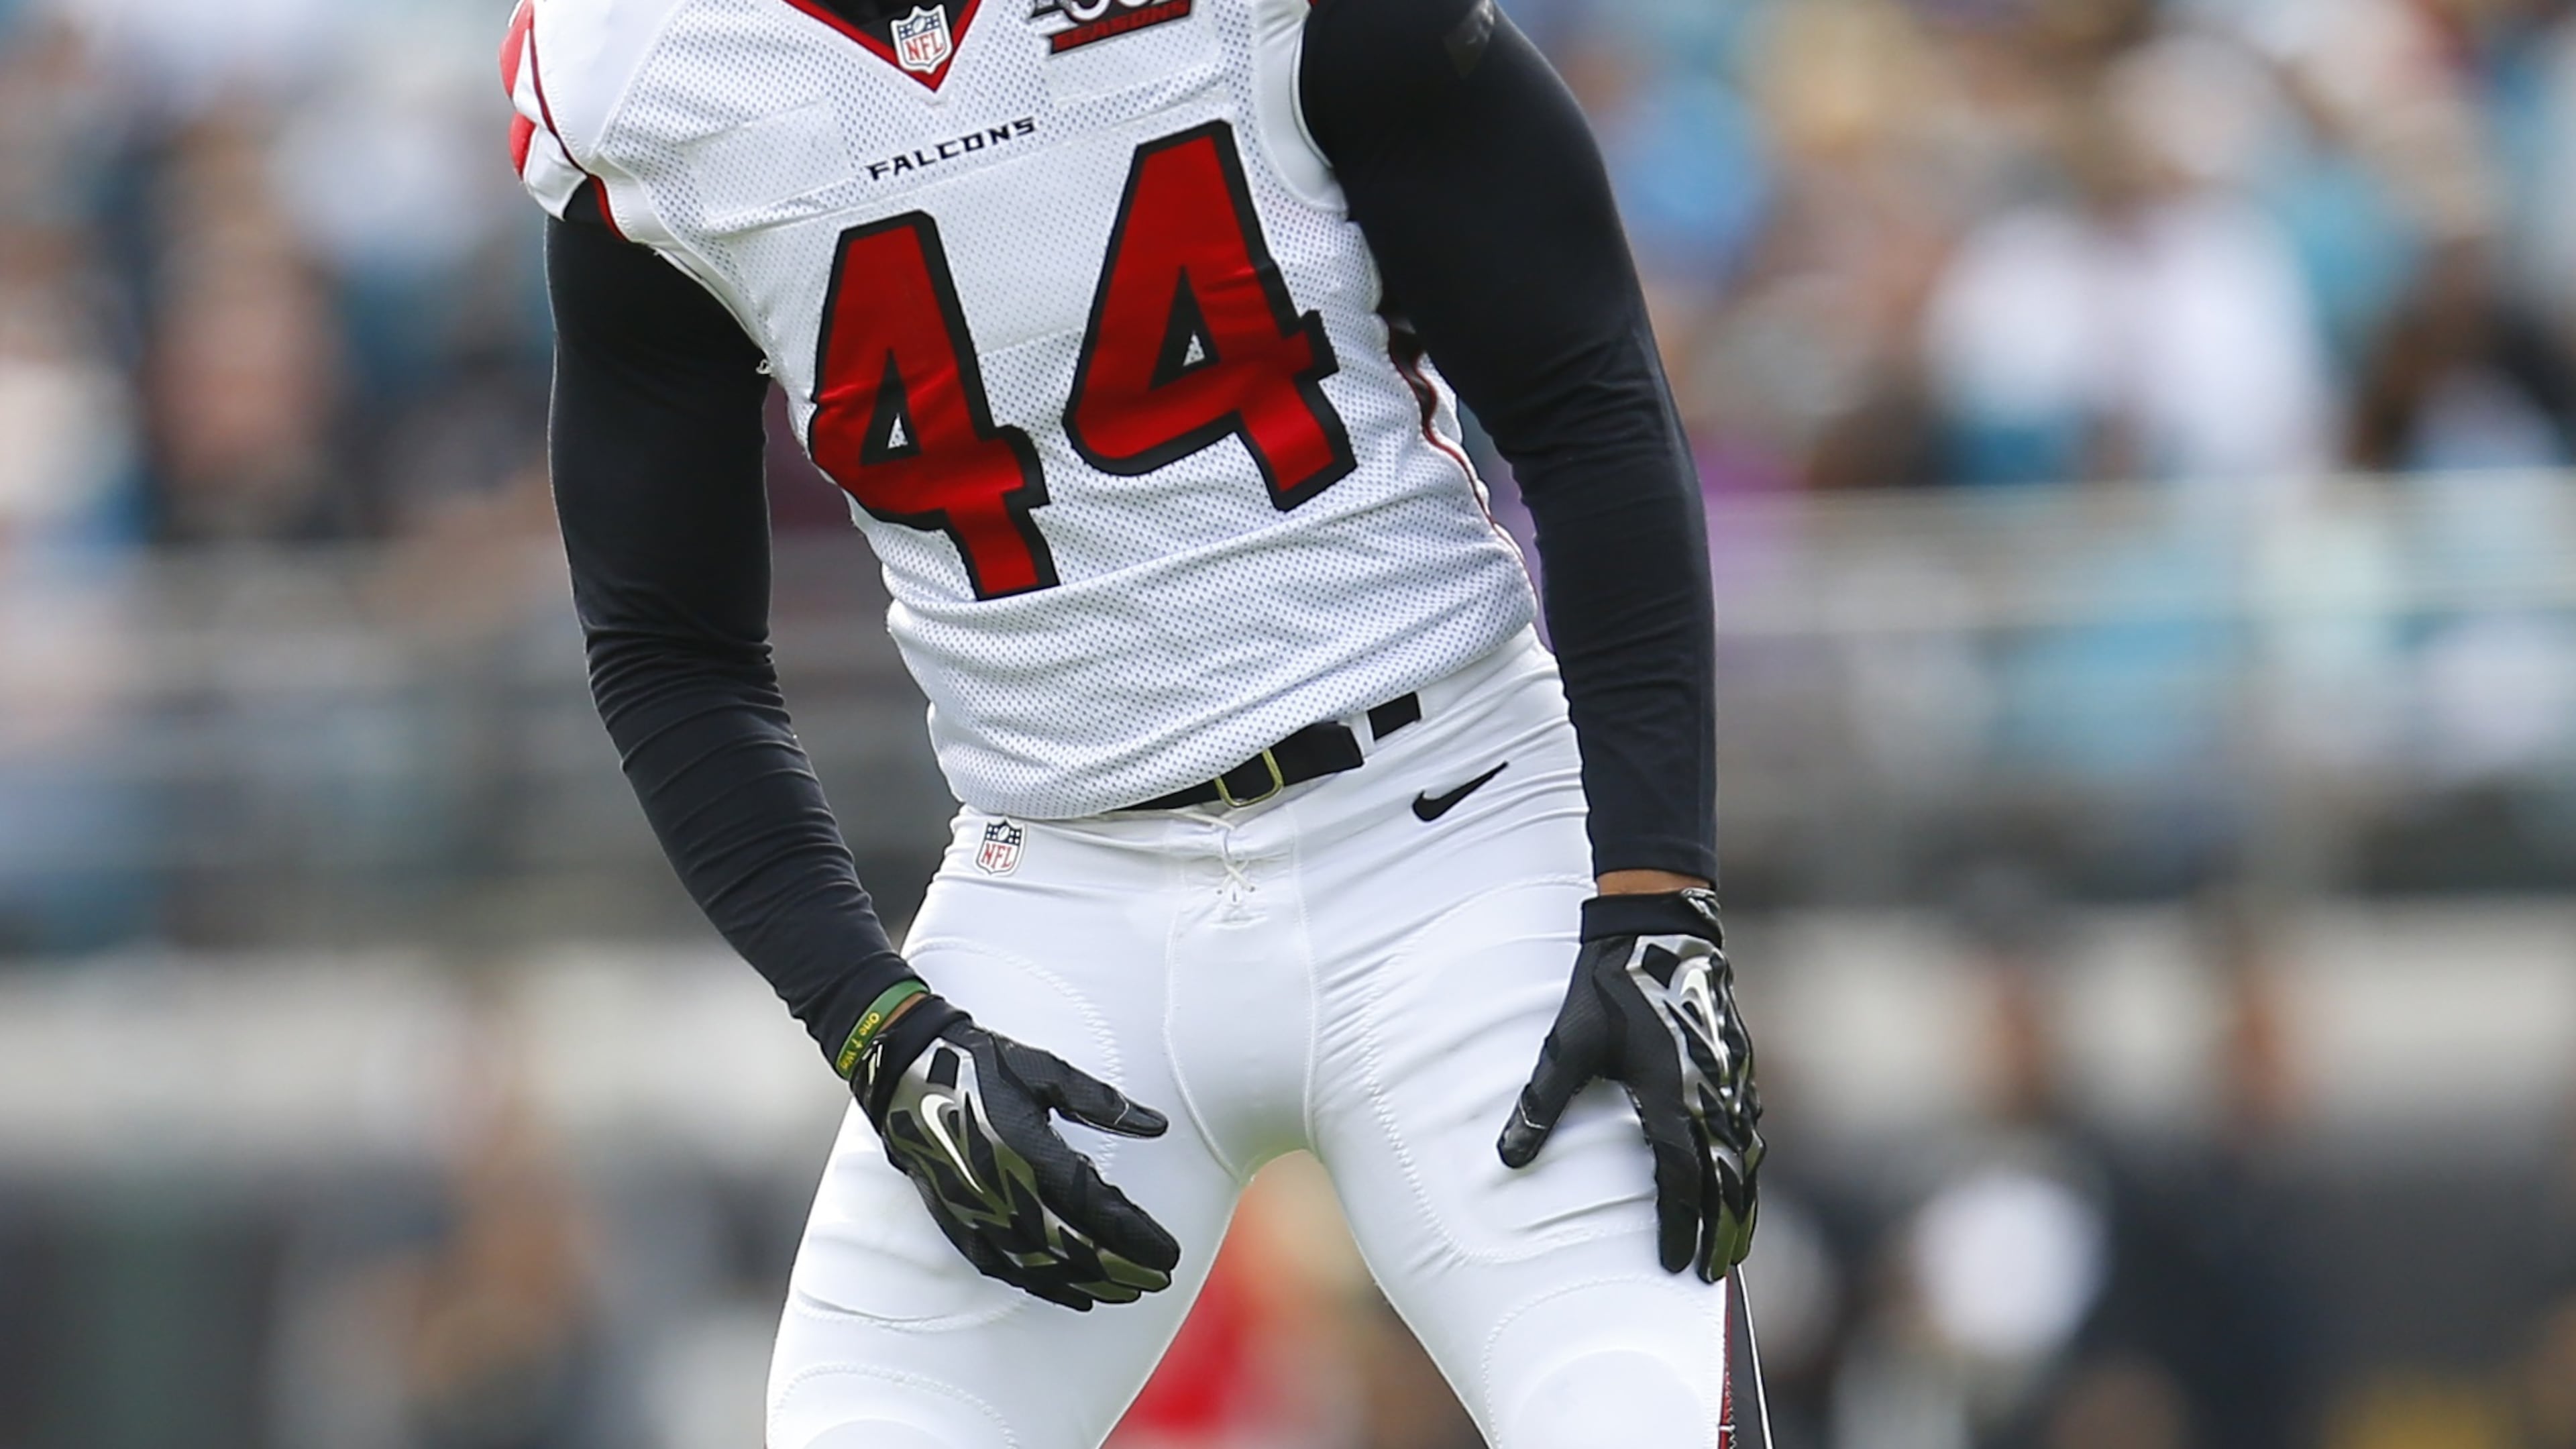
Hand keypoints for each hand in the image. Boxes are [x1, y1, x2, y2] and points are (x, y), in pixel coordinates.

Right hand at [849, 988, 1181, 1309]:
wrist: (905, 1070)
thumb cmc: (981, 1062)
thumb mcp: (1045, 1069)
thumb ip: (1100, 1101)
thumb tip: (1156, 1125)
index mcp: (1028, 1149)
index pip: (1095, 1207)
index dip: (1134, 1235)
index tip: (1168, 1251)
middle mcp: (1001, 1188)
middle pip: (1072, 1246)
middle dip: (1121, 1267)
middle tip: (1159, 1278)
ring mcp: (975, 1209)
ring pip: (1040, 1264)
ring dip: (1087, 1283)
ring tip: (1126, 1292)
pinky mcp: (957, 1218)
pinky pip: (1002, 1265)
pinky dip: (1040, 1285)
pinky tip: (1070, 1295)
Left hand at [1496, 889, 1763, 1280]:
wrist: (1661, 930)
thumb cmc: (1608, 987)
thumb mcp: (1567, 1045)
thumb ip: (1541, 1104)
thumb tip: (1506, 1159)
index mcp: (1669, 1097)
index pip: (1681, 1182)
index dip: (1679, 1229)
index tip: (1673, 1267)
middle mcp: (1710, 1095)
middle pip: (1725, 1183)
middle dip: (1720, 1233)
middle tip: (1711, 1276)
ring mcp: (1731, 1079)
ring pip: (1745, 1158)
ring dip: (1739, 1204)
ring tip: (1732, 1244)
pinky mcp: (1738, 1063)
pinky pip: (1749, 1128)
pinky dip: (1746, 1164)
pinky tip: (1740, 1177)